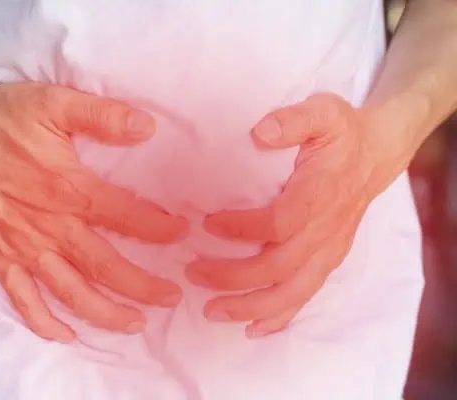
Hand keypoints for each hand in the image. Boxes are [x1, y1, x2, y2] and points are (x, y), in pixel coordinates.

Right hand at [0, 82, 187, 342]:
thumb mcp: (52, 102)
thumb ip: (101, 116)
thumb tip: (147, 126)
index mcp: (66, 188)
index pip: (124, 216)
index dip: (157, 228)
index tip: (182, 234)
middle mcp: (48, 226)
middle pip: (103, 266)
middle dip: (141, 287)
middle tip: (171, 298)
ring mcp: (22, 247)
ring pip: (69, 291)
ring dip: (103, 313)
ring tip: (134, 324)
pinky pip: (21, 299)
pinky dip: (43, 321)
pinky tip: (65, 333)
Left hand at [185, 93, 409, 337]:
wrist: (378, 153)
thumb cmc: (343, 132)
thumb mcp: (322, 111)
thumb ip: (293, 119)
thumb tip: (261, 132)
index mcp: (320, 195)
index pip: (279, 223)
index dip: (242, 229)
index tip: (206, 223)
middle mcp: (326, 231)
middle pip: (279, 268)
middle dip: (233, 277)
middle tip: (192, 272)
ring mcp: (328, 250)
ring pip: (292, 293)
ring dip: (250, 306)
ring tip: (211, 310)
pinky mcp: (328, 260)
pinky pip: (305, 297)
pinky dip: (278, 317)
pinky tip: (251, 328)